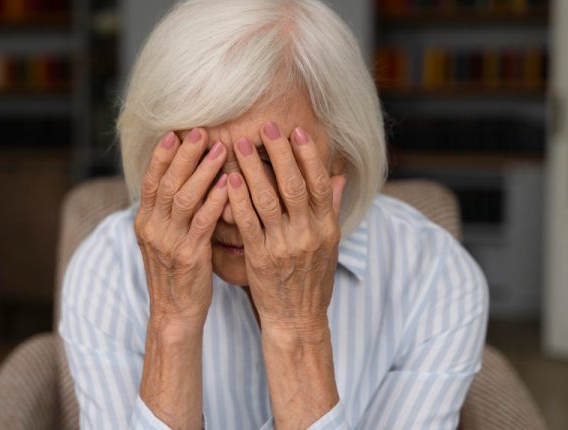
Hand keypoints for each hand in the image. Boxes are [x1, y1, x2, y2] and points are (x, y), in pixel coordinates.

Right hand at [134, 128, 228, 331]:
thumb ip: (171, 213)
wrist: (175, 313)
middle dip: (184, 155)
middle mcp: (152, 228)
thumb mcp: (165, 240)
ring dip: (203, 171)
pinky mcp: (188, 256)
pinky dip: (215, 200)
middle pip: (166, 182)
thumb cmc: (177, 273)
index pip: (150, 180)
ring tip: (221, 149)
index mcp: (145, 222)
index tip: (175, 131)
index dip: (162, 155)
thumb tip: (183, 180)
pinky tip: (228, 184)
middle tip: (201, 130)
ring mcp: (169, 242)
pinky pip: (202, 222)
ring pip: (183, 198)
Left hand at [227, 122, 345, 337]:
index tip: (295, 131)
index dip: (307, 155)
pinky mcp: (260, 258)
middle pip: (293, 185)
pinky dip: (238, 199)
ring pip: (267, 200)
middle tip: (264, 127)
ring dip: (253, 169)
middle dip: (278, 153)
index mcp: (327, 227)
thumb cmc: (313, 280)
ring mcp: (283, 246)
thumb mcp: (330, 245)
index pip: (318, 183)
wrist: (298, 319)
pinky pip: (248, 224)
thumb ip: (331, 208)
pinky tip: (229, 179)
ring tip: (239, 145)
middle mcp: (308, 234)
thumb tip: (338, 176)